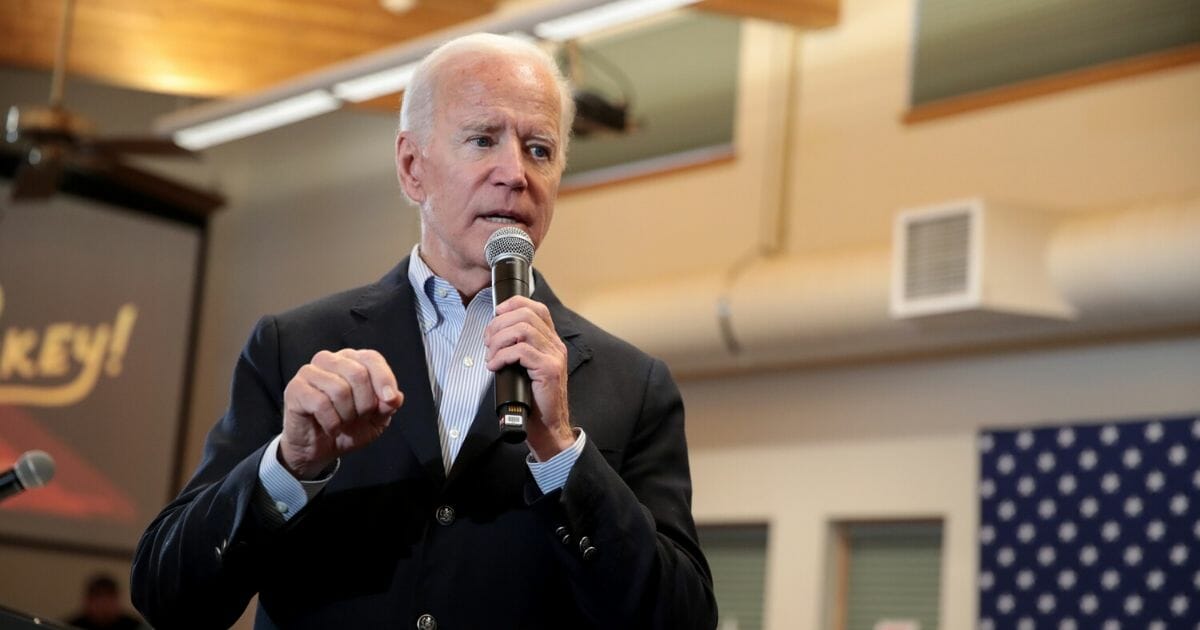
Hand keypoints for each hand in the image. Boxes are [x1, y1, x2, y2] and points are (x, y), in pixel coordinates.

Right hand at [280, 349, 402, 478]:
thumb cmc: (348, 427)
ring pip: (339, 389)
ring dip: (347, 415)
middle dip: (365, 404)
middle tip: (359, 417)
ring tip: (343, 422)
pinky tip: (331, 428)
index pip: (371, 358)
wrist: (321, 450)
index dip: (384, 379)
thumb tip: (395, 397)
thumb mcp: (377, 419)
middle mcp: (330, 360)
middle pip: (358, 373)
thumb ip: (388, 405)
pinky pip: (320, 403)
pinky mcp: (295, 389)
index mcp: (351, 360)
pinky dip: (331, 422)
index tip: (390, 401)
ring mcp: (309, 372)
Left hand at [484, 296, 573, 460]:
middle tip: (488, 341)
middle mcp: (555, 345)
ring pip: (522, 330)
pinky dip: (502, 356)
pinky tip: (494, 366)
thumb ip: (518, 349)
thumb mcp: (525, 367)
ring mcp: (554, 356)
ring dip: (499, 340)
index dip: (513, 304)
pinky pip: (521, 351)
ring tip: (491, 355)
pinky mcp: (548, 370)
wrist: (547, 425)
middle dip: (499, 324)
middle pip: (526, 315)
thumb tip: (493, 336)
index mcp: (551, 341)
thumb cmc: (533, 398)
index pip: (537, 308)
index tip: (496, 314)